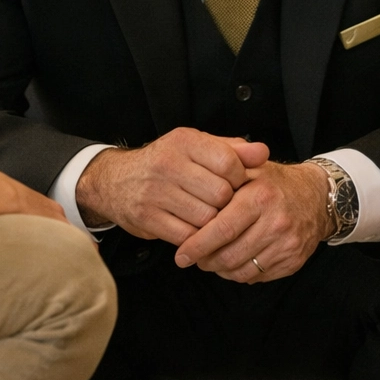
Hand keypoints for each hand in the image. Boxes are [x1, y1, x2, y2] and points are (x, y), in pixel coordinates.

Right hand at [75, 128, 269, 245]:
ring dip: (213, 222)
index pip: (229, 163)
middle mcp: (168, 164)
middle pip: (221, 193)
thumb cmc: (167, 163)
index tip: (236, 184)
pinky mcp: (147, 218)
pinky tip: (195, 228)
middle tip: (223, 204)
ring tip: (210, 216)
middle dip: (228, 203)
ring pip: (206, 217)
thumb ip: (232, 149)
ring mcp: (155, 192)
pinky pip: (187, 236)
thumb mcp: (197, 147)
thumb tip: (263, 152)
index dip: (240, 178)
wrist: (116, 181)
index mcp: (185, 141)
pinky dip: (197, 237)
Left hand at [173, 161, 330, 281]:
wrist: (317, 196)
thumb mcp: (251, 168)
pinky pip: (256, 277)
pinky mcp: (293, 261)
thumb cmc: (276, 183)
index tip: (180, 254)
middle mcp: (277, 222)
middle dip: (205, 261)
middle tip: (194, 257)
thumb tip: (190, 189)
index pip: (222, 229)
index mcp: (261, 197)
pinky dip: (239, 273)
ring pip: (241, 271)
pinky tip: (235, 260)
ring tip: (212, 259)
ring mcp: (287, 244)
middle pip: (229, 256)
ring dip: (221, 269)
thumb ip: (222, 174)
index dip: (197, 245)